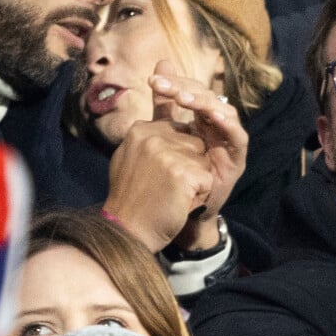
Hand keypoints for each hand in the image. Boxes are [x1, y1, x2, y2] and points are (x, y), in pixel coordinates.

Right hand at [104, 117, 213, 252]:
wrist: (128, 230)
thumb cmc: (130, 198)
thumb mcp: (129, 157)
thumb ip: (146, 134)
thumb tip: (158, 105)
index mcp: (140, 129)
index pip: (179, 131)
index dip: (177, 155)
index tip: (159, 175)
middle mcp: (153, 136)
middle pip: (195, 143)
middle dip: (189, 166)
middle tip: (165, 186)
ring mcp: (168, 153)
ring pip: (203, 160)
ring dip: (195, 180)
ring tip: (172, 194)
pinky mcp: (183, 172)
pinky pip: (207, 179)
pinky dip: (198, 195)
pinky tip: (178, 202)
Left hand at [149, 60, 247, 249]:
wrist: (178, 211)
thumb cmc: (173, 173)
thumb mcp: (164, 136)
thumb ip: (163, 105)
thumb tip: (161, 65)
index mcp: (200, 118)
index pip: (191, 91)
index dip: (174, 84)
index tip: (152, 82)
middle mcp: (217, 126)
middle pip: (207, 97)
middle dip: (185, 89)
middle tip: (163, 86)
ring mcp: (229, 142)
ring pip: (223, 112)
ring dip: (204, 102)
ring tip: (184, 97)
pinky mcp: (237, 159)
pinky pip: (238, 137)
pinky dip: (227, 124)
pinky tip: (212, 115)